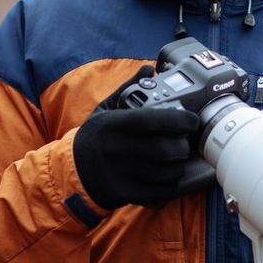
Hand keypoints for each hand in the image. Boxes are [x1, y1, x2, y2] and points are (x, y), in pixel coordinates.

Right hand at [73, 66, 213, 210]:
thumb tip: (149, 69)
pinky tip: (170, 177)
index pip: (154, 120)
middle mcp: (118, 149)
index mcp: (114, 124)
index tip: (192, 120)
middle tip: (185, 142)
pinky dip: (172, 186)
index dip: (180, 120)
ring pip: (166, 173)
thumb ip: (128, 89)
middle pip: (165, 149)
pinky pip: (159, 193)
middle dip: (183, 146)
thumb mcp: (104, 109)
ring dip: (179, 166)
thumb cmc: (93, 137)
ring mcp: (122, 174)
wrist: (70, 171)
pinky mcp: (125, 193)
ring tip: (177, 159)